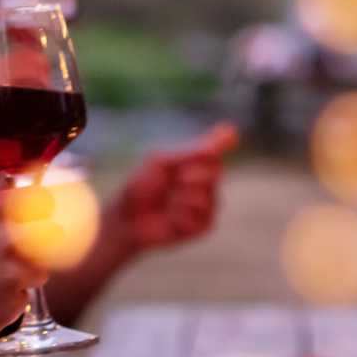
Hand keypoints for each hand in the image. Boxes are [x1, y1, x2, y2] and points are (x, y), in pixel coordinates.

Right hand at [0, 191, 50, 349]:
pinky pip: (22, 300)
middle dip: (42, 243)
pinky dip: (6, 302)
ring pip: (41, 271)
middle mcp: (6, 239)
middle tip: (17, 254)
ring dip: (23, 275)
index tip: (42, 216)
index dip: (44, 210)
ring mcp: (11, 274)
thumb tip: (23, 197)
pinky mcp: (11, 305)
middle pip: (52, 235)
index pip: (42, 201)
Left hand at [106, 124, 237, 255]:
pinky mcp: (205, 225)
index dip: (219, 145)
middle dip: (194, 173)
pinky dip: (181, 214)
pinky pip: (202, 215)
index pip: (215, 152)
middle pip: (216, 171)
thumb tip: (228, 131)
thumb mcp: (163, 162)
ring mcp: (208, 205)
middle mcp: (207, 183)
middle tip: (179, 178)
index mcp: (197, 165)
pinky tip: (170, 218)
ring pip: (209, 194)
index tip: (220, 139)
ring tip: (169, 201)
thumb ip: (193, 151)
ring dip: (184, 196)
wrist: (128, 219)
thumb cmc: (142, 187)